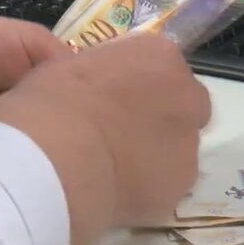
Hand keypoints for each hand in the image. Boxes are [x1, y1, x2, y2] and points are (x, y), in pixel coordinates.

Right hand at [0, 34, 210, 244]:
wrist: (61, 159)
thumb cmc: (54, 102)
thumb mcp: (71, 64)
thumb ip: (104, 72)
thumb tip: (102, 91)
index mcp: (159, 54)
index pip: (160, 64)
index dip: (137, 83)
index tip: (113, 98)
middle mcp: (187, 92)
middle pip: (184, 103)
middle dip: (161, 116)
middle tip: (122, 133)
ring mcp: (189, 140)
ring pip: (178, 146)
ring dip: (156, 153)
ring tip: (114, 168)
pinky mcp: (183, 183)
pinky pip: (168, 183)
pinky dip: (149, 186)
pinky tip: (118, 191)